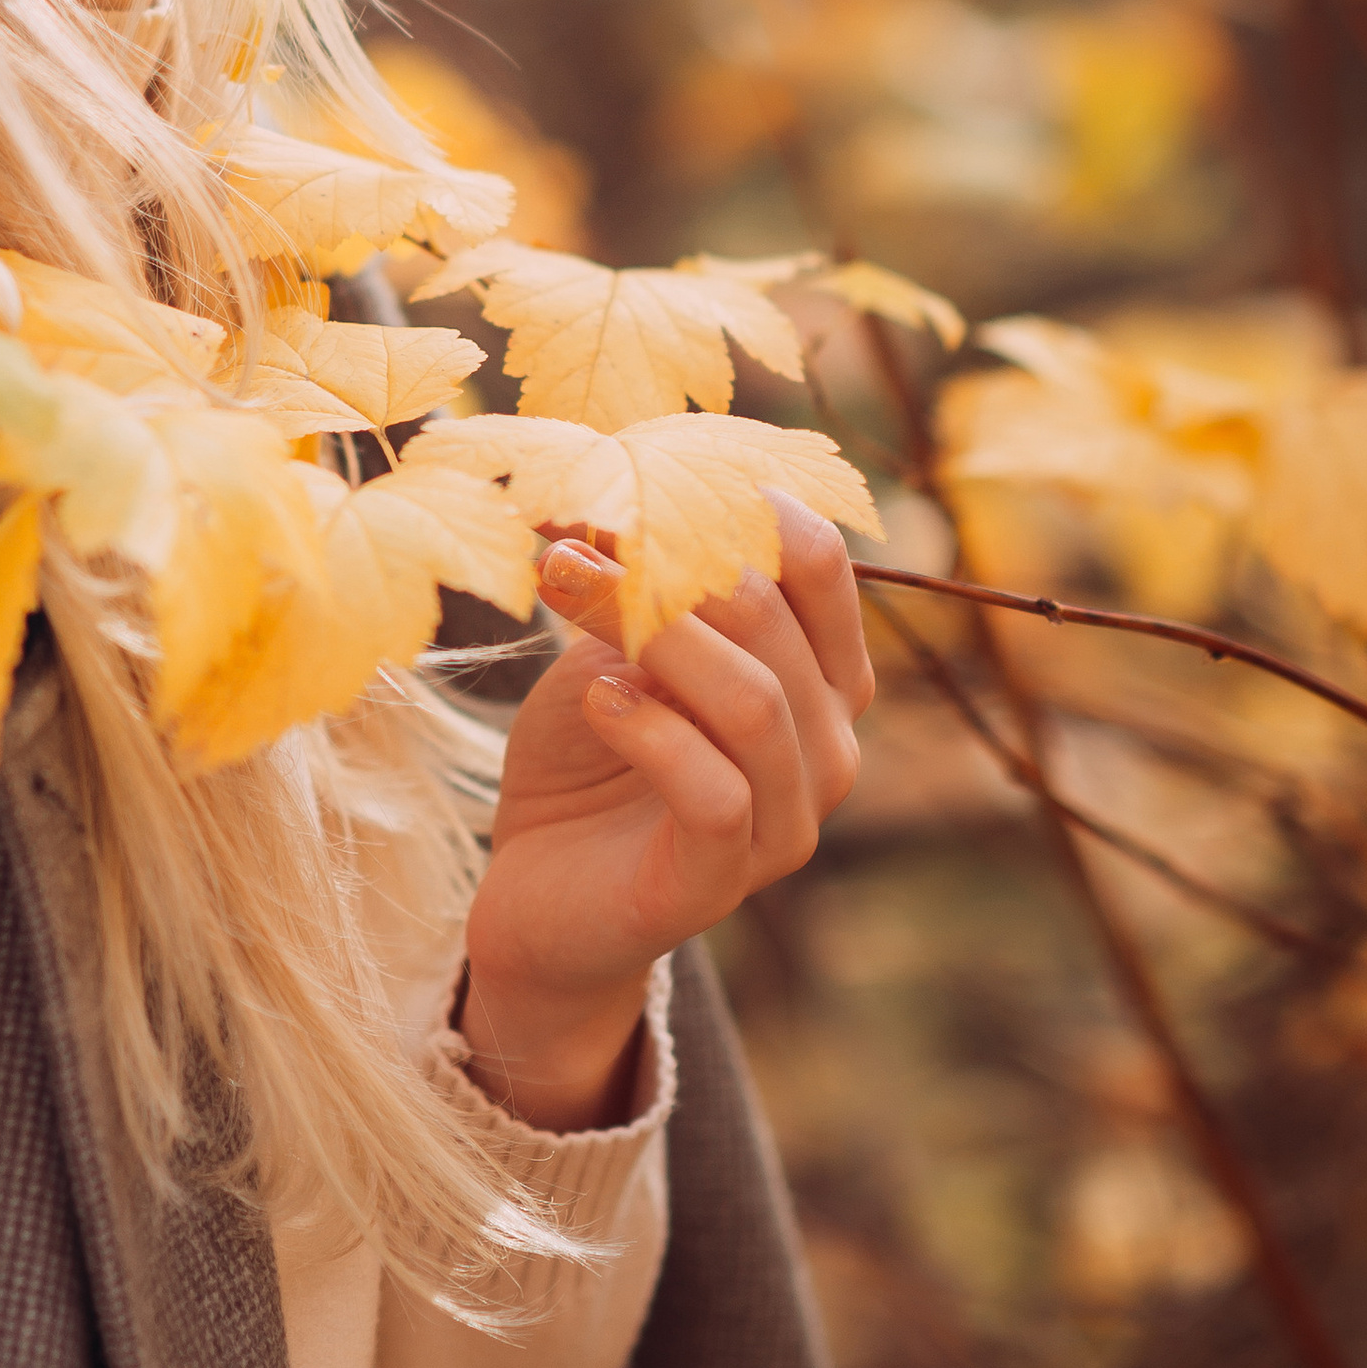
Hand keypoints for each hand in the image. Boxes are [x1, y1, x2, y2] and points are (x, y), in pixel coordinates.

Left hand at [456, 492, 874, 1131]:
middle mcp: (827, 745)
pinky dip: (652, 732)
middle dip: (665, 562)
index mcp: (819, 674)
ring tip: (567, 594)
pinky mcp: (724, 879)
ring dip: (653, 633)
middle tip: (568, 534)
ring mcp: (787, 820)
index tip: (638, 473)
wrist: (539, 894)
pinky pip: (716, 791)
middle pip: (773, 620)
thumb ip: (629, 586)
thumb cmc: (587, 757)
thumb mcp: (608, 649)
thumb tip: (600, 492)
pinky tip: (597, 700)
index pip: (818, 562)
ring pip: (752, 702)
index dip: (735, 502)